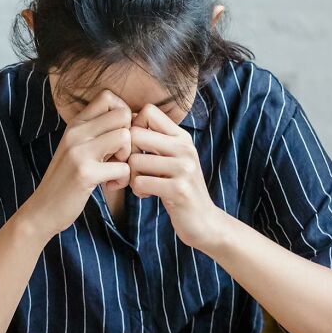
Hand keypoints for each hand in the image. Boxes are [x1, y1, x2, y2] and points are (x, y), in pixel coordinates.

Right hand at [26, 89, 133, 237]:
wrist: (42, 210)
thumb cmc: (66, 180)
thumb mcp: (76, 149)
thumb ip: (96, 133)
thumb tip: (131, 118)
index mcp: (75, 125)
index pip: (108, 97)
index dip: (123, 114)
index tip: (119, 136)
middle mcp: (76, 133)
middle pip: (122, 115)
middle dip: (129, 137)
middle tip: (118, 156)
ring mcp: (79, 152)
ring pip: (125, 137)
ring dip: (127, 158)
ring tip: (114, 171)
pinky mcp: (85, 173)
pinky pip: (123, 168)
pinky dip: (123, 180)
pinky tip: (109, 186)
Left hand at [128, 103, 222, 250]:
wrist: (204, 221)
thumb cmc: (180, 188)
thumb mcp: (173, 159)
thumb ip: (156, 141)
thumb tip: (128, 120)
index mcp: (182, 137)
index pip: (148, 111)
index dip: (133, 127)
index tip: (135, 147)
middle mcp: (185, 148)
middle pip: (136, 134)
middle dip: (127, 153)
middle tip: (132, 169)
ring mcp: (184, 168)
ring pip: (134, 160)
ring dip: (131, 176)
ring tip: (142, 184)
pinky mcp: (178, 189)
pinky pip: (140, 182)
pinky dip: (137, 191)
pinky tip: (147, 195)